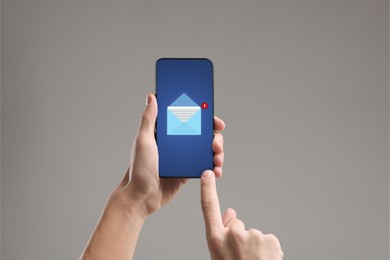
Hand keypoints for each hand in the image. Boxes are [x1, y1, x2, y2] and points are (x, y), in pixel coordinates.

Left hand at [116, 94, 224, 217]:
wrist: (141, 197)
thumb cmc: (138, 169)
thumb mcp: (143, 140)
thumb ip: (148, 119)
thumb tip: (151, 97)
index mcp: (167, 133)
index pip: (189, 119)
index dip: (204, 117)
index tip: (214, 120)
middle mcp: (177, 143)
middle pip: (202, 134)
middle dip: (215, 137)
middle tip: (216, 144)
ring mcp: (184, 157)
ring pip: (206, 149)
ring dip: (217, 152)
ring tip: (218, 158)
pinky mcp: (187, 171)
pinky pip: (205, 166)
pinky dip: (214, 167)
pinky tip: (216, 170)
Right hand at [201, 170, 282, 259]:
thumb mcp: (221, 256)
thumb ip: (223, 234)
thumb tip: (231, 211)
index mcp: (216, 240)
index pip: (209, 208)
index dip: (208, 190)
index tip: (208, 173)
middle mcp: (232, 235)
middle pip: (238, 224)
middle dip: (241, 236)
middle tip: (243, 258)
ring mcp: (252, 236)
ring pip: (254, 234)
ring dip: (256, 246)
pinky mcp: (269, 239)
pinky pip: (268, 239)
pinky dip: (268, 249)